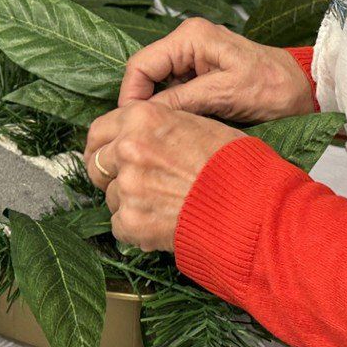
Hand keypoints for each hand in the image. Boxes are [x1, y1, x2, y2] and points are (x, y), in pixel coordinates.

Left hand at [84, 102, 245, 252]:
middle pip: (96, 163)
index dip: (103, 145)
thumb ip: (157, 126)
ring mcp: (127, 186)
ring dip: (128, 202)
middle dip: (110, 174)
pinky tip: (161, 223)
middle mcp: (128, 148)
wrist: (250, 205)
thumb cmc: (232, 162)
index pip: (98, 130)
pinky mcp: (131, 221)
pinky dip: (136, 228)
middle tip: (132, 183)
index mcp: (142, 117)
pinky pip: (119, 225)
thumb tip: (137, 136)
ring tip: (161, 204)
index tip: (107, 155)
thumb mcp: (196, 123)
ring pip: (110, 196)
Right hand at [118, 18, 316, 122]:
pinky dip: (174, 110)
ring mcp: (194, 58)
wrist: (304, 91)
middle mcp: (188, 42)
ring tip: (166, 134)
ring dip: (159, 110)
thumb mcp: (227, 95)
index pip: (140, 65)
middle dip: (144, 104)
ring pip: (157, 86)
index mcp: (191, 36)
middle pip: (146, 75)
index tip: (133, 125)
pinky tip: (182, 128)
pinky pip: (174, 93)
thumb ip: (183, 100)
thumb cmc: (274, 87)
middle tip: (147, 135)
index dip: (131, 96)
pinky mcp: (201, 75)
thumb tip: (144, 115)